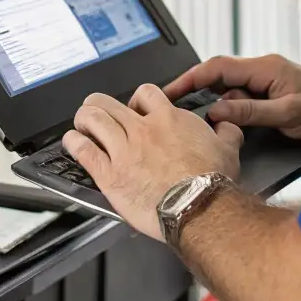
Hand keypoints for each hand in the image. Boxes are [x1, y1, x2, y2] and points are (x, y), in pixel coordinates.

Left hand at [62, 85, 242, 239]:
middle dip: (99, 104)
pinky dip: (74, 142)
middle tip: (97, 110)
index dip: (136, 98)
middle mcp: (142, 129)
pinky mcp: (110, 173)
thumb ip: (225, 132)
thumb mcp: (228, 149)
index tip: (134, 107)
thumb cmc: (212, 183)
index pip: (145, 93)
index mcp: (169, 120)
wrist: (199, 206)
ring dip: (83, 118)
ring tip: (81, 122)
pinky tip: (71, 141)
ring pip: (93, 119)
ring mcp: (124, 150)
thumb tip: (227, 126)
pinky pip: (84, 150)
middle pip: (109, 102)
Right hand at [163, 54, 300, 139]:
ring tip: (196, 121)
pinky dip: (228, 108)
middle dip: (195, 88)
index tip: (171, 90)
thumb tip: (217, 110)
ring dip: (213, 102)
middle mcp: (262, 69)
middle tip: (173, 106)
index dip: (192, 77)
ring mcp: (264, 80)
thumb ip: (251, 112)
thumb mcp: (286, 114)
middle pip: (219, 74)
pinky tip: (223, 123)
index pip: (219, 67)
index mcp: (265, 67)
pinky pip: (240, 96)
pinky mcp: (267, 91)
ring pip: (228, 88)